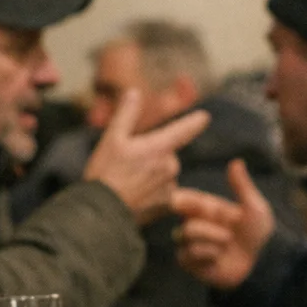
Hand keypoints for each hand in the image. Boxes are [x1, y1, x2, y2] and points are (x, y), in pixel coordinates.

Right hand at [84, 89, 209, 223]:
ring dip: (153, 177)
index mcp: (159, 147)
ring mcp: (170, 188)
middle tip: (127, 167)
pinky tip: (136, 199)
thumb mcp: (111, 139)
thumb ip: (126, 114)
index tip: (205, 117)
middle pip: (167, 155)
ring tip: (127, 185)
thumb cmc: (105, 174)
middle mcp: (170, 167)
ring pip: (165, 176)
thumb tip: (134, 92)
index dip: (195, 122)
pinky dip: (153, 194)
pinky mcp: (166, 206)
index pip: (183, 130)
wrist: (101, 213)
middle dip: (152, 157)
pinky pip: (165, 195)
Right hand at [171, 159, 274, 289]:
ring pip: (185, 234)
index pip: (182, 198)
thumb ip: (242, 186)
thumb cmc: (257, 233)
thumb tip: (237, 161)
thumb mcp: (254, 207)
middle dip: (208, 227)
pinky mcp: (190, 262)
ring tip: (227, 245)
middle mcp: (195, 223)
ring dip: (212, 239)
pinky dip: (207, 254)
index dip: (180, 199)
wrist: (260, 263)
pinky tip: (218, 258)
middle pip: (185, 216)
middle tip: (228, 235)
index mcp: (206, 207)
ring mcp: (190, 242)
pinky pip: (187, 254)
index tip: (180, 200)